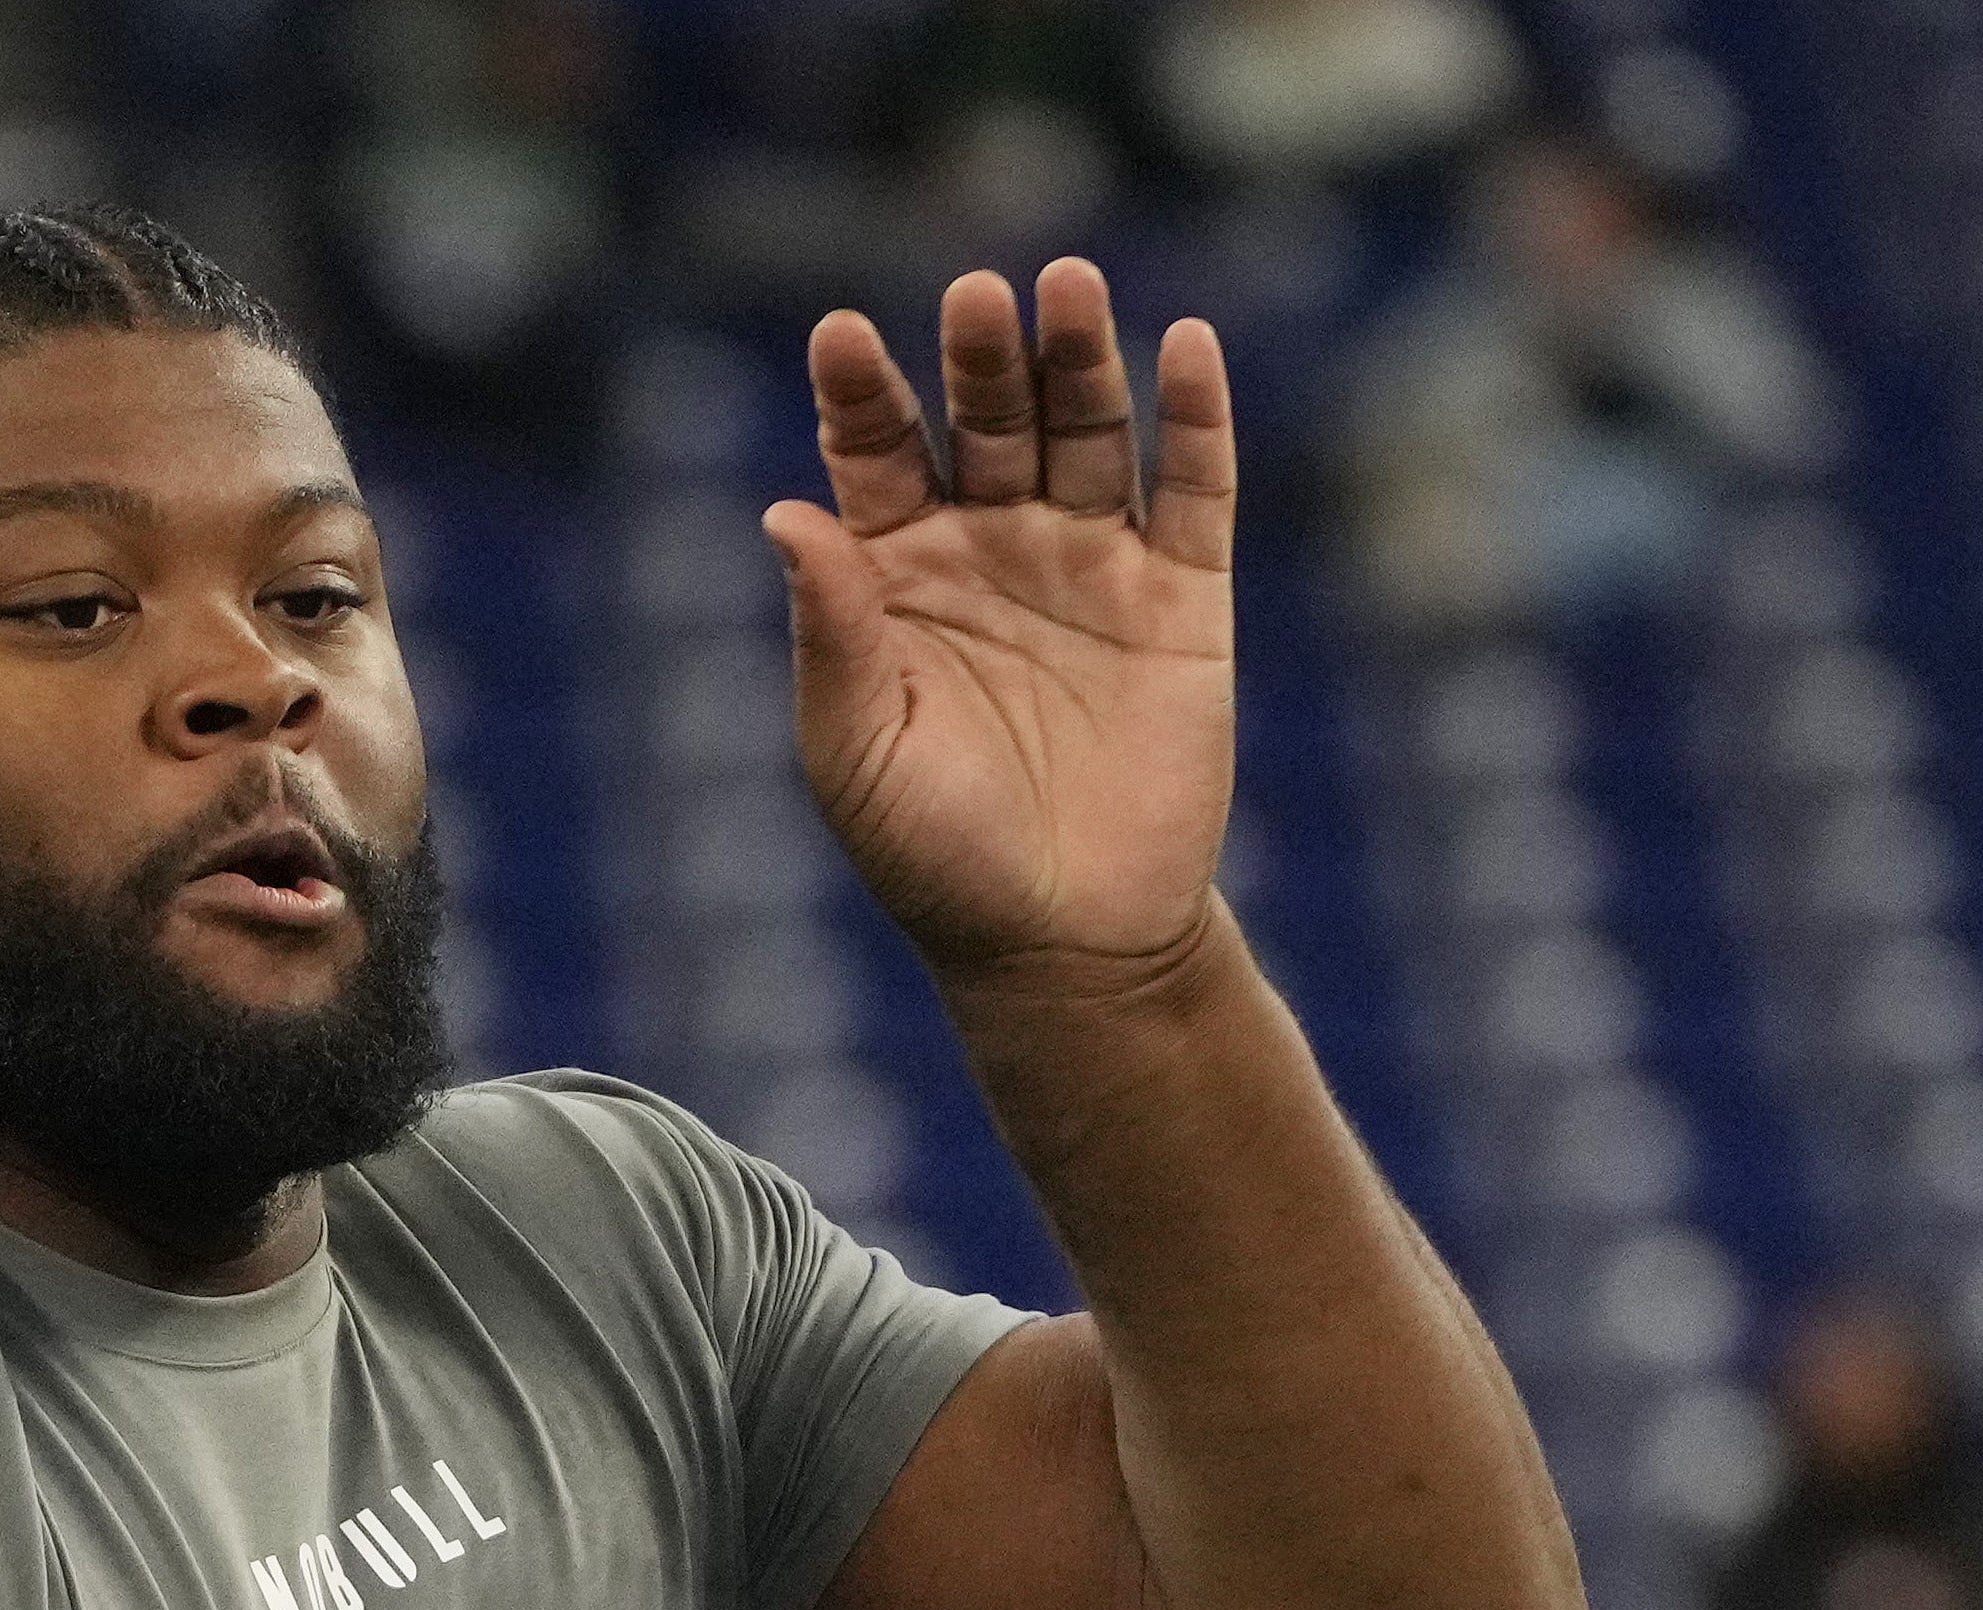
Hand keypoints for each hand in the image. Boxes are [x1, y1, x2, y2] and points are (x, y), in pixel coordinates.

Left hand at [769, 257, 1236, 993]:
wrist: (1069, 948)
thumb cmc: (937, 860)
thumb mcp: (858, 754)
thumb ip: (830, 635)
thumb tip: (785, 512)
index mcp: (899, 570)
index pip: (877, 450)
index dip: (861, 391)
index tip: (842, 336)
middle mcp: (995, 543)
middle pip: (988, 417)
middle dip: (981, 356)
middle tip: (976, 296)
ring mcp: (1092, 563)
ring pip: (1088, 430)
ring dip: (1081, 356)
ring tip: (1069, 287)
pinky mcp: (1184, 599)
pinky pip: (1196, 490)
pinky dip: (1196, 417)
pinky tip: (1187, 344)